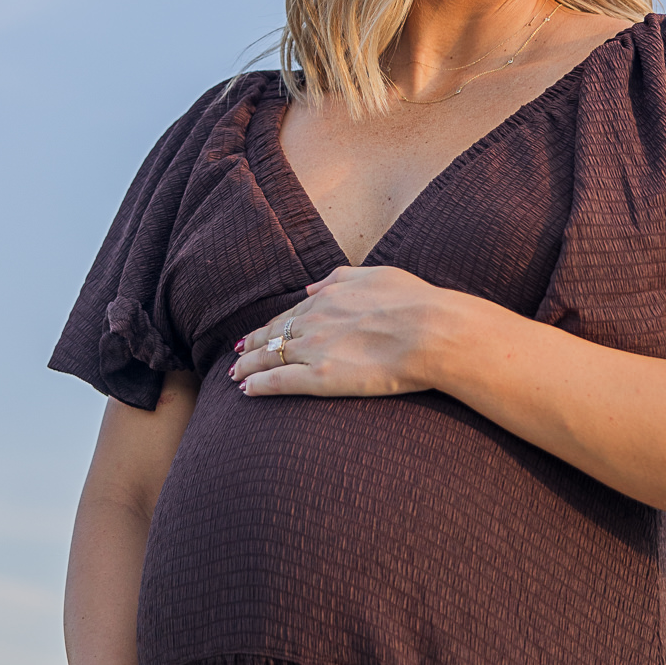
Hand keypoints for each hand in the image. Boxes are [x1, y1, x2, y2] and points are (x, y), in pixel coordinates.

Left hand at [229, 264, 461, 396]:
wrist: (431, 330)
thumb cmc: (414, 301)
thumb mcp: (376, 274)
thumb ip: (340, 278)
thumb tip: (312, 286)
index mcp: (328, 298)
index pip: (290, 314)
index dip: (272, 325)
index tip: (260, 333)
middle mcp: (314, 321)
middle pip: (273, 334)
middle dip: (252, 344)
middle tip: (237, 352)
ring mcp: (314, 350)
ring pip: (270, 357)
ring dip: (248, 365)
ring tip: (234, 374)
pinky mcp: (321, 378)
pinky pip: (280, 381)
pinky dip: (259, 385)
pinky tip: (246, 390)